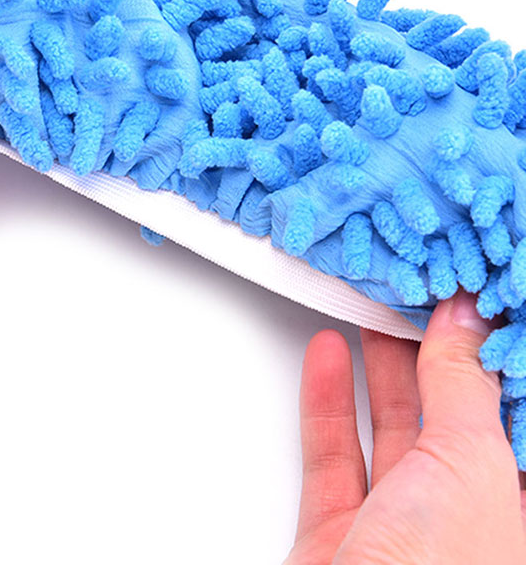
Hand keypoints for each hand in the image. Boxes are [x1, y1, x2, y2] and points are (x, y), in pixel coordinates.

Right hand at [285, 292, 525, 563]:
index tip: (473, 306)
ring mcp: (404, 533)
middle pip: (452, 420)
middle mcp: (469, 525)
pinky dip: (328, 401)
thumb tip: (467, 320)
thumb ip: (463, 385)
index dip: (492, 360)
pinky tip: (328, 358)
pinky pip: (336, 455)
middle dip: (430, 355)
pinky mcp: (343, 536)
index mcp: (517, 512)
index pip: (513, 420)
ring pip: (393, 432)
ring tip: (368, 314)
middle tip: (414, 299)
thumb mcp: (471, 464)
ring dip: (376, 370)